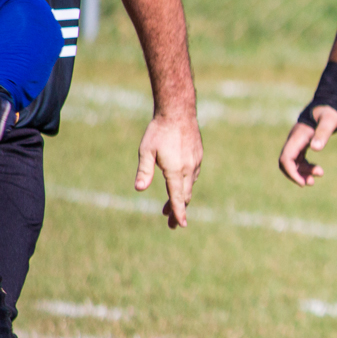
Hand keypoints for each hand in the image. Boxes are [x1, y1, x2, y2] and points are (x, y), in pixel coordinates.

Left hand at [135, 112, 202, 228]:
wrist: (178, 112)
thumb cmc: (159, 131)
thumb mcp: (146, 151)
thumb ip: (144, 171)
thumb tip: (139, 189)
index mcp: (175, 170)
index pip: (177, 197)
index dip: (178, 212)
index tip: (180, 225)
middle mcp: (188, 168)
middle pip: (185, 195)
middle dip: (178, 210)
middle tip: (172, 223)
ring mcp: (195, 162)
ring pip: (189, 186)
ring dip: (181, 197)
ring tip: (171, 206)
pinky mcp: (198, 156)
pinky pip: (193, 175)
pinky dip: (186, 185)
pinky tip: (179, 184)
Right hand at [278, 105, 336, 186]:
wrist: (330, 104)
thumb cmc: (330, 112)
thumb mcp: (329, 121)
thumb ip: (323, 133)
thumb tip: (315, 148)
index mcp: (298, 136)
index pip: (286, 158)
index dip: (291, 172)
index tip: (303, 182)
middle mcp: (295, 140)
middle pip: (286, 162)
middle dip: (296, 174)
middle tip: (310, 182)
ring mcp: (298, 142)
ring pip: (293, 162)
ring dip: (303, 172)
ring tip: (319, 174)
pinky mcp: (304, 143)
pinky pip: (299, 159)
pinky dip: (306, 167)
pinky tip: (317, 170)